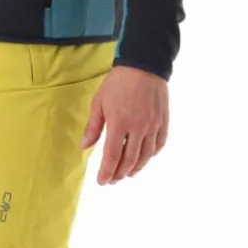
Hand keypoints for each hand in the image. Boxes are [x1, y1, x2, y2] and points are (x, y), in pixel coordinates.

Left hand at [80, 66, 168, 184]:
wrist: (144, 65)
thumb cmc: (118, 83)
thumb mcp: (99, 102)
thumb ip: (93, 127)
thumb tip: (84, 147)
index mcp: (119, 123)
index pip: (112, 157)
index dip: (106, 172)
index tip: (102, 181)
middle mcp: (138, 128)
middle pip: (129, 161)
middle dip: (119, 174)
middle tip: (112, 180)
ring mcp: (152, 126)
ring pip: (145, 157)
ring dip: (135, 169)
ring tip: (127, 174)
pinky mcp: (163, 122)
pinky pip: (158, 145)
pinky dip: (150, 156)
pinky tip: (143, 159)